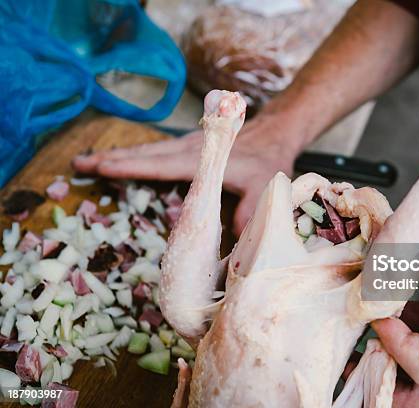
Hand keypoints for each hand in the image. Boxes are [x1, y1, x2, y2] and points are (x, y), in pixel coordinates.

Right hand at [72, 115, 296, 235]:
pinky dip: (135, 156)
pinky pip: (156, 151)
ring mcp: (187, 146)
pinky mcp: (189, 147)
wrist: (274, 134)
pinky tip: (120, 160)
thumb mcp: (262, 187)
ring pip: (147, 150)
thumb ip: (245, 213)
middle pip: (144, 154)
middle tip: (78, 164)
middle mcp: (189, 150)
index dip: (130, 166)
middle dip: (111, 159)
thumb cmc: (267, 162)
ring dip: (118, 155)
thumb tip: (229, 240)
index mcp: (202, 161)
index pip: (159, 164)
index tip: (101, 167)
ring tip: (88, 161)